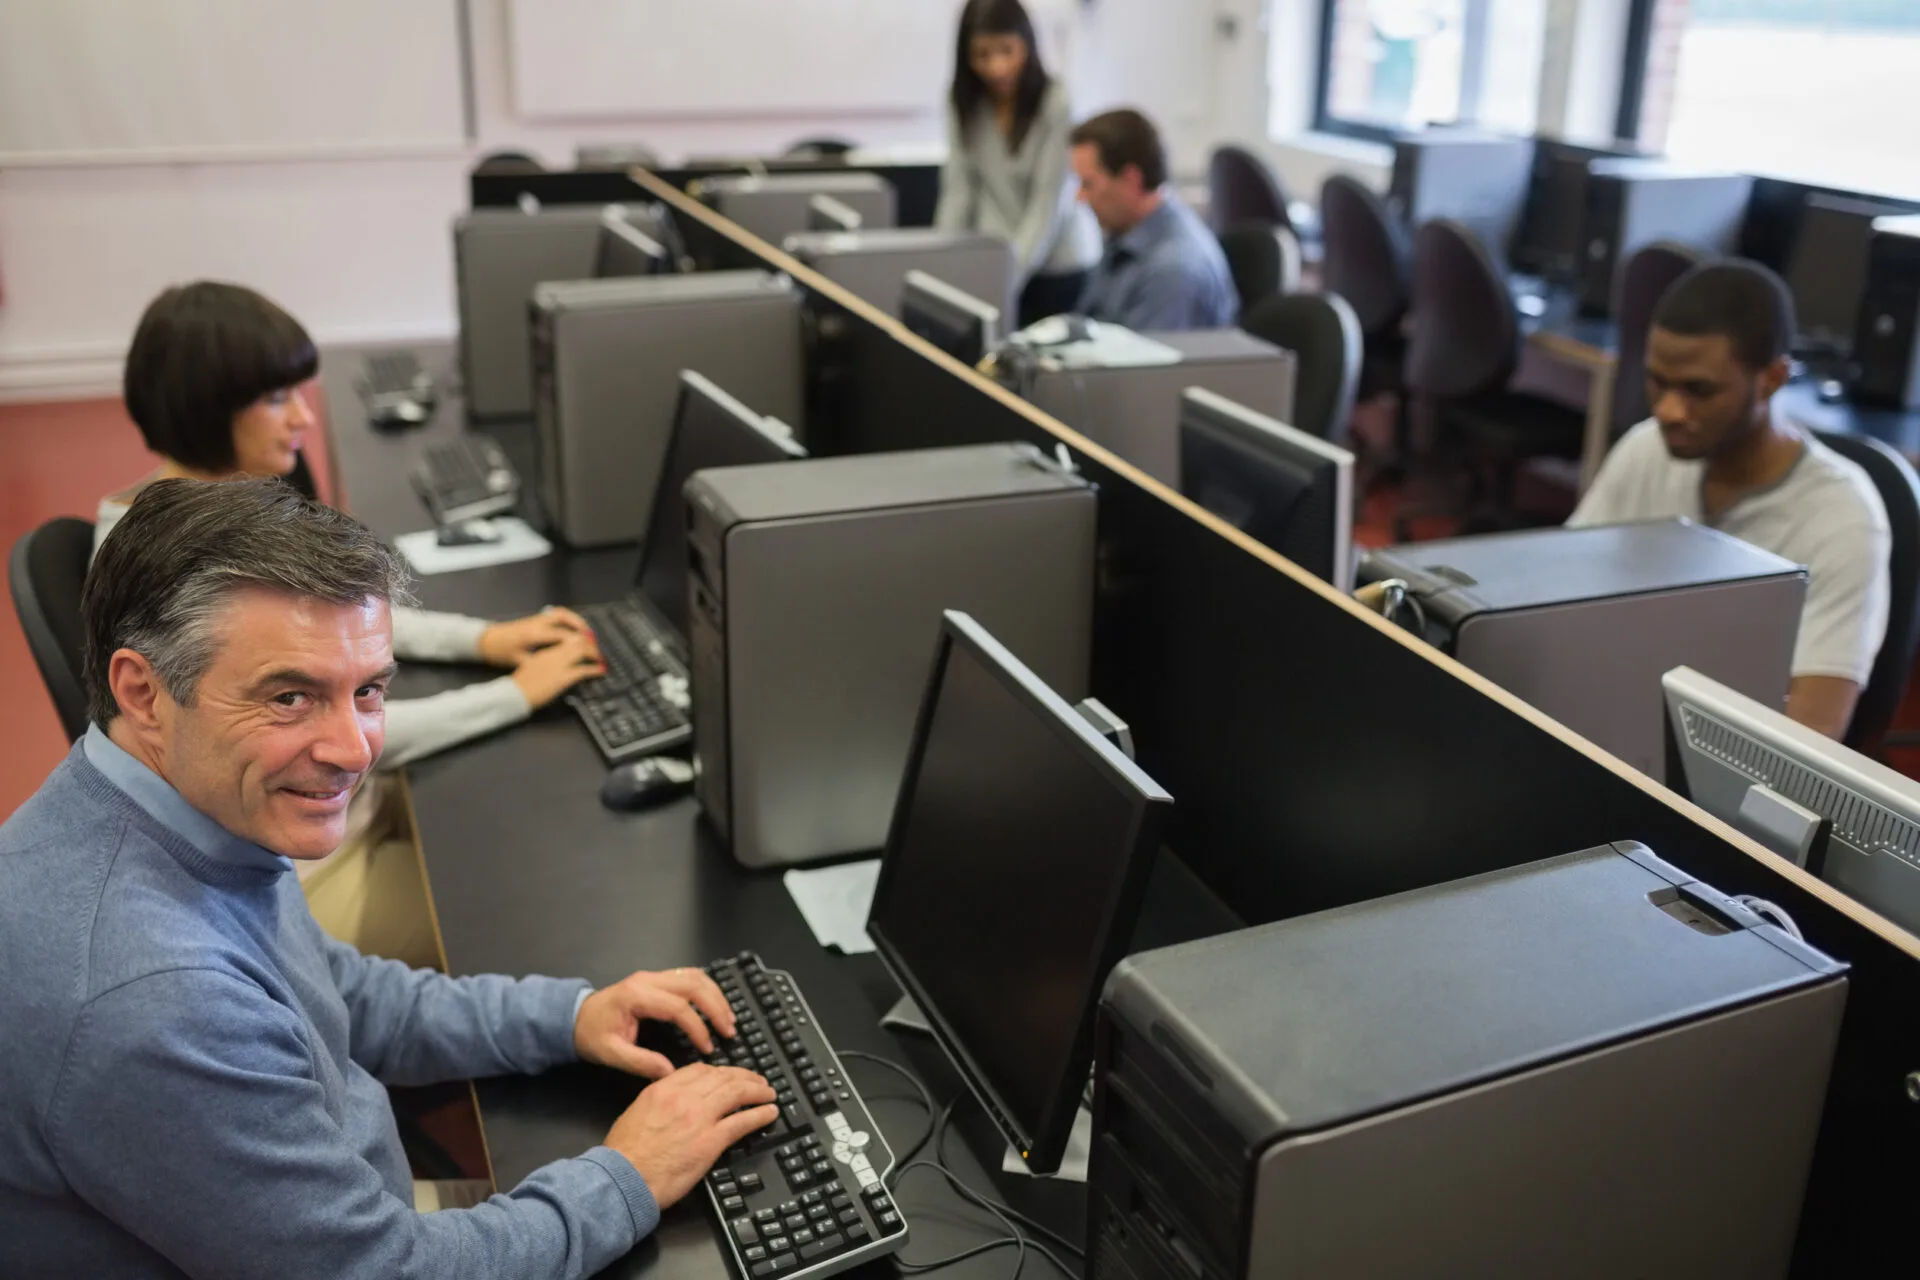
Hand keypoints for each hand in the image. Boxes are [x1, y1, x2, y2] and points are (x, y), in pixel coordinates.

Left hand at [478, 607, 592, 667]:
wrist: (486, 640)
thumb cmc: (501, 652)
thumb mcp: (520, 662)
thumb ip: (539, 662)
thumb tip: (558, 667)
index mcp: (534, 635)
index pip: (564, 637)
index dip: (580, 644)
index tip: (591, 651)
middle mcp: (537, 623)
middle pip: (565, 620)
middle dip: (582, 629)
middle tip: (593, 640)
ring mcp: (536, 619)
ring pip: (561, 613)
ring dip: (575, 620)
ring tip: (586, 631)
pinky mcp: (535, 618)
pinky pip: (555, 614)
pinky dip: (567, 619)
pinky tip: (572, 628)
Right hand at [508, 633, 603, 708]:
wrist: (514, 694)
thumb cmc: (521, 684)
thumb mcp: (532, 666)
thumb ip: (545, 660)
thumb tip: (557, 662)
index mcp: (545, 651)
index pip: (567, 637)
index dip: (580, 639)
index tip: (587, 642)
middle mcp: (553, 654)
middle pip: (577, 640)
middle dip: (591, 644)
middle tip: (597, 650)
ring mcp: (558, 665)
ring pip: (582, 651)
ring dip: (595, 654)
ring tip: (600, 659)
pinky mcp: (563, 678)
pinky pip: (584, 670)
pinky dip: (595, 669)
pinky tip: (600, 671)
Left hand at [575, 967, 739, 1078]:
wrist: (574, 1017)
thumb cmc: (591, 1035)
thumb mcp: (610, 1053)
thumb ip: (640, 1062)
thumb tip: (671, 1072)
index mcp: (636, 996)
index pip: (677, 1007)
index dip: (697, 1028)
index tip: (708, 1048)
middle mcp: (648, 980)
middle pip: (693, 984)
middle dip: (716, 1007)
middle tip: (729, 1030)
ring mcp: (654, 976)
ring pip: (695, 976)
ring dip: (716, 995)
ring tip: (728, 1018)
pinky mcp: (658, 979)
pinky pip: (690, 976)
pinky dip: (708, 990)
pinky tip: (716, 1006)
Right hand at [604, 1065, 776, 1208]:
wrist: (623, 1178)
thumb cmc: (624, 1154)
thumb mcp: (637, 1112)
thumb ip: (659, 1100)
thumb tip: (673, 1101)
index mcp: (664, 1088)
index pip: (700, 1070)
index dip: (720, 1071)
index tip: (729, 1074)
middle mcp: (684, 1097)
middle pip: (724, 1077)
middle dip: (745, 1076)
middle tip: (758, 1080)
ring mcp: (700, 1118)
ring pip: (737, 1093)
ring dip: (758, 1091)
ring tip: (769, 1093)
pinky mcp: (711, 1141)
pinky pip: (742, 1122)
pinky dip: (760, 1114)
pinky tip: (769, 1113)